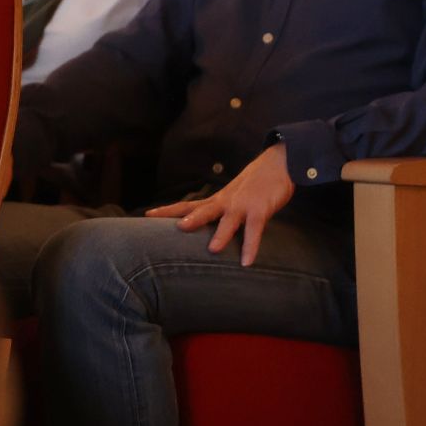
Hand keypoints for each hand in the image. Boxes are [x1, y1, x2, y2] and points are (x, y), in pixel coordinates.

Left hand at [146, 143, 294, 266]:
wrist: (278, 163)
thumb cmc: (252, 184)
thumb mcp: (230, 196)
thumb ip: (218, 210)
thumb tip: (202, 224)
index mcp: (216, 200)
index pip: (187, 205)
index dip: (168, 210)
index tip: (147, 215)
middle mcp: (225, 202)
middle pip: (201, 210)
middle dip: (187, 219)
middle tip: (173, 229)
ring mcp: (242, 206)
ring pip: (228, 221)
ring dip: (221, 235)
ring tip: (213, 250)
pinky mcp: (259, 210)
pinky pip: (254, 231)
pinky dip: (251, 246)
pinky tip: (247, 261)